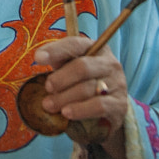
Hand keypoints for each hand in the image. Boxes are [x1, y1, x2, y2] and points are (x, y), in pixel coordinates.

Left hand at [35, 37, 127, 158]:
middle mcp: (109, 63)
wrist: (108, 110)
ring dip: (64, 97)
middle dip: (60, 79)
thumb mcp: (70, 68)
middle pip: (82, 67)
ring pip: (88, 88)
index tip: (38, 58)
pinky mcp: (120, 105)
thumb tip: (40, 57)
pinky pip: (98, 106)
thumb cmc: (83, 83)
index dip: (55, 50)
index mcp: (96, 48)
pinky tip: (67, 113)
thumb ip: (58, 61)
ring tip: (49, 105)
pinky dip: (80, 110)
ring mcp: (117, 83)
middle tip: (47, 88)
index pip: (75, 44)